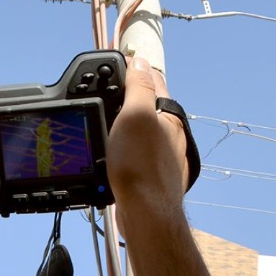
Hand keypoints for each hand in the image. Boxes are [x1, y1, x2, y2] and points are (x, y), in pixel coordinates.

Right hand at [107, 56, 188, 230]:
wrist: (147, 213)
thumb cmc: (141, 165)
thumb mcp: (135, 115)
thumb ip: (139, 87)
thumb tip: (140, 62)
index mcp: (170, 116)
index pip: (153, 81)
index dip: (134, 70)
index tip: (116, 65)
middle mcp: (171, 135)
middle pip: (147, 107)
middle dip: (128, 98)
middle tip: (105, 92)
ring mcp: (163, 156)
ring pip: (140, 132)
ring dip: (124, 125)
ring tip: (104, 123)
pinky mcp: (152, 175)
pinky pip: (135, 153)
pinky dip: (123, 149)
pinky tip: (112, 154)